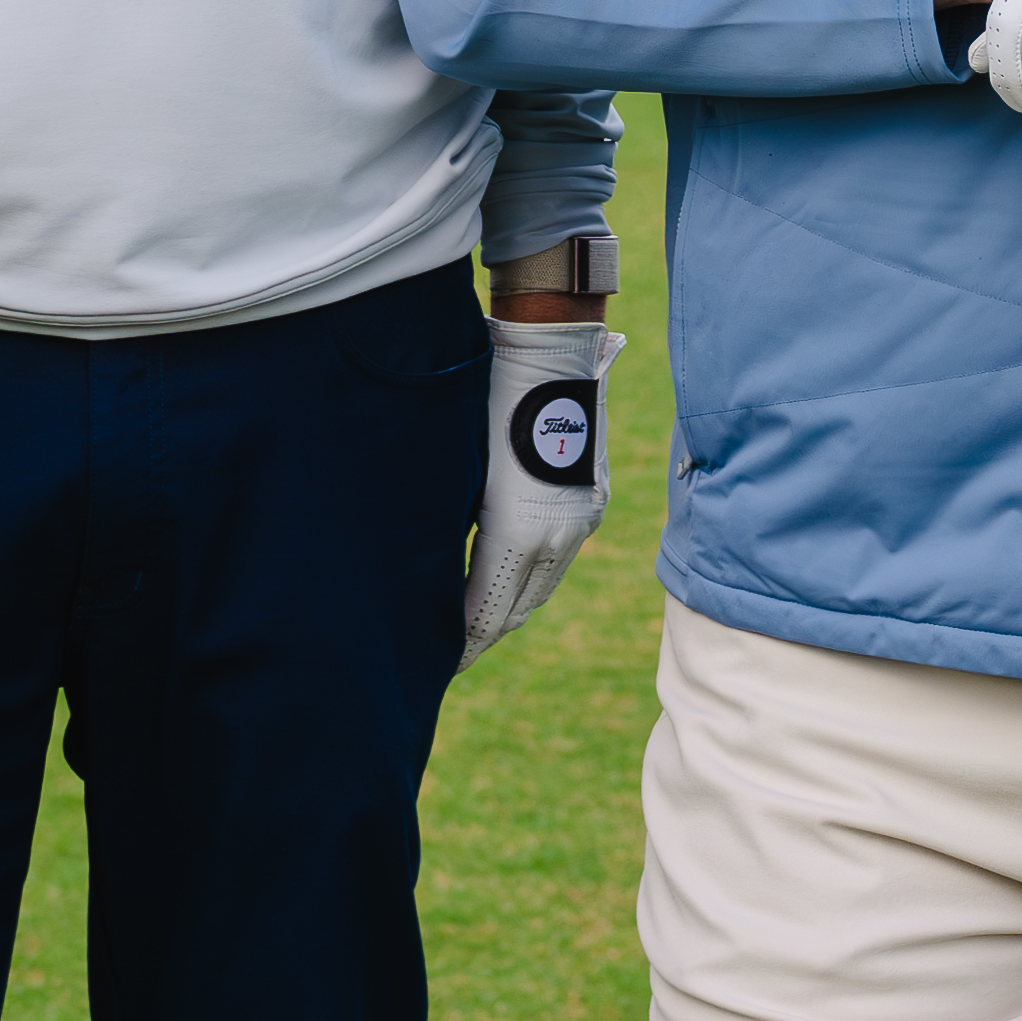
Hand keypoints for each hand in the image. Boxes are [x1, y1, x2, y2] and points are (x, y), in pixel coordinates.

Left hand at [465, 316, 623, 658]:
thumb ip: (450, 531)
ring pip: (543, 587)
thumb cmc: (487, 407)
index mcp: (521, 533)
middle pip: (518, 609)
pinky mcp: (593, 503)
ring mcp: (582, 520)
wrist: (550, 357)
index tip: (437, 664)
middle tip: (451, 654)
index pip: (487, 612)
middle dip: (484, 635)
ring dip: (511, 608)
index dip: (461, 644)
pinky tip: (509, 579)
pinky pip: (560, 559)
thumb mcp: (460, 472)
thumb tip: (428, 577)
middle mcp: (559, 537)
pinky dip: (533, 579)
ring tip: (477, 625)